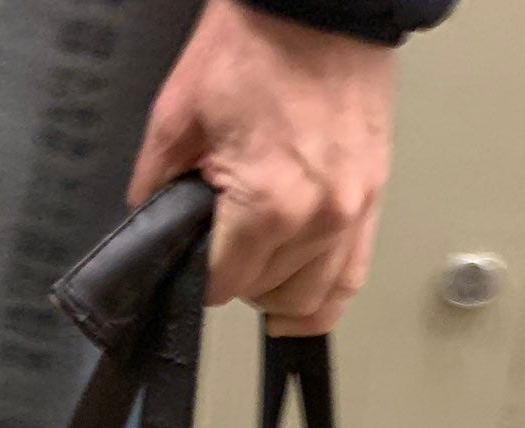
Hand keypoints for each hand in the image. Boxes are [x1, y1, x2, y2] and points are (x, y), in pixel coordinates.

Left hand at [130, 0, 394, 335]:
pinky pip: (353, 275)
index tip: (191, 261)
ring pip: (315, 300)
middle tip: (220, 245)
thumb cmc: (256, 43)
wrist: (320, 4)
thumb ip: (156, 182)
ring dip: (280, 292)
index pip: (224, 285)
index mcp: (268, 204)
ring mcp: (354, 212)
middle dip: (238, 278)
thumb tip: (150, 221)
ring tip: (259, 266)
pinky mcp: (374, 199)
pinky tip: (303, 291)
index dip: (197, 278)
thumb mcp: (178, 111)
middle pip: (268, 295)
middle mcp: (319, 219)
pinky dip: (326, 292)